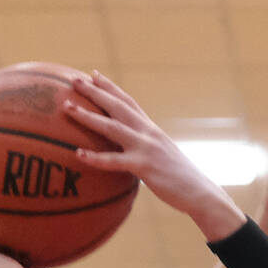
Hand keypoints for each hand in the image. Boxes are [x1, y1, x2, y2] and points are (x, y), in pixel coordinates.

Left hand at [66, 70, 245, 240]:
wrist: (200, 192)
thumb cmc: (180, 180)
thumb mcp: (161, 157)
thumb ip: (145, 150)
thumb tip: (128, 154)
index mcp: (151, 129)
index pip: (128, 101)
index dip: (110, 87)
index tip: (93, 74)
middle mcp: (148, 132)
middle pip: (117, 105)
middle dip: (95, 91)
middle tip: (74, 79)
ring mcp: (146, 147)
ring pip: (112, 127)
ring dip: (88, 116)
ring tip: (67, 107)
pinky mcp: (144, 166)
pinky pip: (114, 161)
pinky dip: (95, 158)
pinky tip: (78, 155)